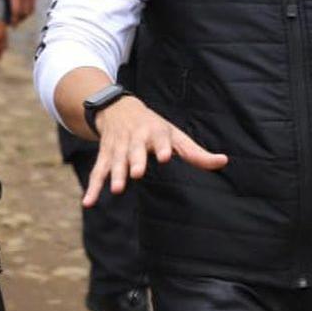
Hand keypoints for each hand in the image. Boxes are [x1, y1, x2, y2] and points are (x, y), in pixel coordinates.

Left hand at [5, 0, 36, 23]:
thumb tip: (9, 5)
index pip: (16, 12)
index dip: (14, 20)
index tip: (11, 25)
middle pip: (24, 13)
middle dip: (20, 20)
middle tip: (16, 23)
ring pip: (30, 10)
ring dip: (26, 15)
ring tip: (21, 18)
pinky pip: (34, 4)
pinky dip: (30, 9)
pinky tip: (26, 9)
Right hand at [83, 95, 227, 205]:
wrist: (117, 108)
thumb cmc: (153, 126)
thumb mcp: (175, 135)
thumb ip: (196, 153)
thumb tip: (224, 162)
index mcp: (155, 131)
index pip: (160, 139)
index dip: (162, 147)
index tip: (164, 157)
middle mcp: (135, 138)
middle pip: (135, 150)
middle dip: (135, 160)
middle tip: (137, 173)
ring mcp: (118, 147)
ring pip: (116, 161)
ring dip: (115, 174)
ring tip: (117, 189)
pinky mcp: (104, 155)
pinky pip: (98, 171)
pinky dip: (93, 187)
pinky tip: (88, 202)